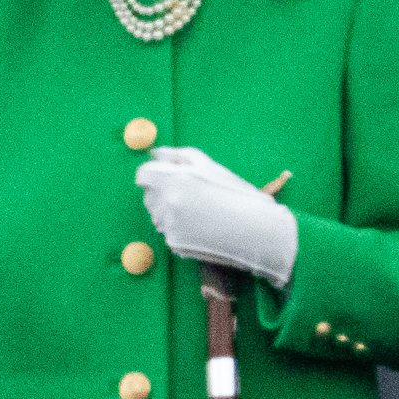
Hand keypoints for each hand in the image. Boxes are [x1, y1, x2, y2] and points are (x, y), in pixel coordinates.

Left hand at [135, 147, 298, 288]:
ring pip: (159, 214)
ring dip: (171, 211)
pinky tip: (203, 226)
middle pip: (150, 195)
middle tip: (193, 195)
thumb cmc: (235, 193)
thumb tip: (154, 153)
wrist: (255, 230)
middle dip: (165, 192)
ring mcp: (167, 226)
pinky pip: (170, 231)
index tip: (169, 177)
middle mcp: (164, 203)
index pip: (143, 174)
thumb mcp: (207, 165)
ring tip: (201, 212)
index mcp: (170, 179)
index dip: (156, 174)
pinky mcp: (174, 244)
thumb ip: (175, 155)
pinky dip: (181, 228)